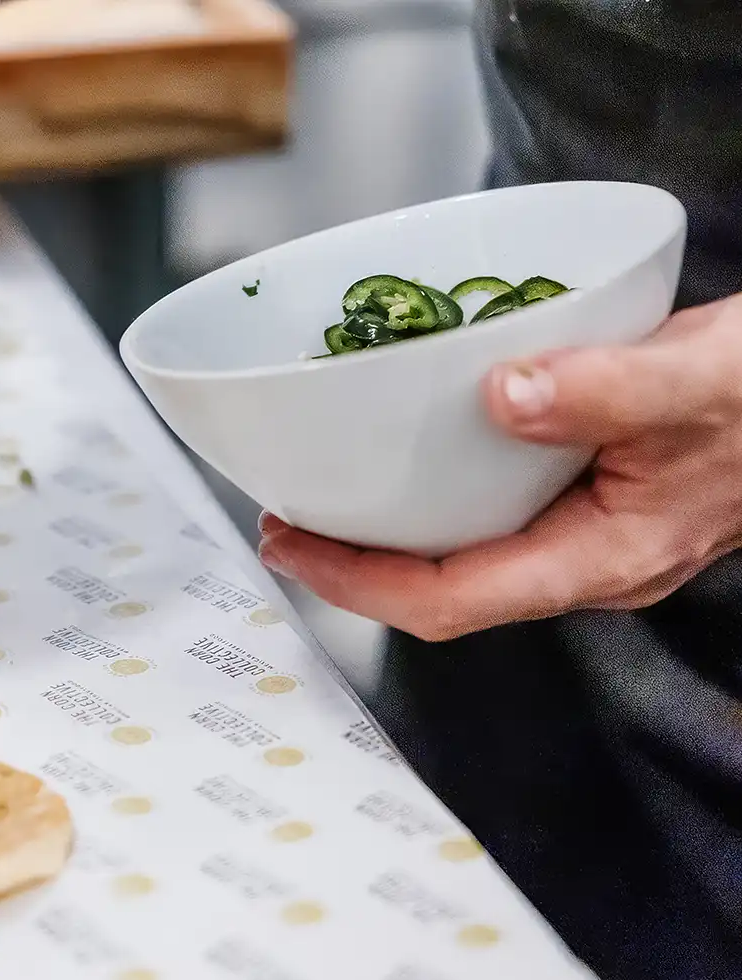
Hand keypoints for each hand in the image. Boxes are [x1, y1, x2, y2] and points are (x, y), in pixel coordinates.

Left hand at [257, 295, 741, 640]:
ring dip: (392, 529)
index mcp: (603, 558)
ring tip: (325, 493)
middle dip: (357, 563)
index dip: (359, 582)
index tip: (289, 546)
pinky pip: (497, 510)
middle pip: (446, 586)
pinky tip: (411, 453)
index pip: (452, 599)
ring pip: (470, 551)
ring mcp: (592, 531)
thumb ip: (606, 389)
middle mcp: (589, 559)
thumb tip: (502, 396)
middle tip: (284, 522)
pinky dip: (440, 491)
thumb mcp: (702, 376)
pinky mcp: (595, 494)